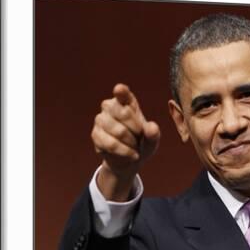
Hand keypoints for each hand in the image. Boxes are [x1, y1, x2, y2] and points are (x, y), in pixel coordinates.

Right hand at [91, 84, 159, 200]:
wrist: (128, 159)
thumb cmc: (142, 143)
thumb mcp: (151, 139)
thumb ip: (153, 133)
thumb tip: (152, 128)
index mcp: (126, 100)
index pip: (122, 92)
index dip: (121, 91)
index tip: (120, 90)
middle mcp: (110, 106)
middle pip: (124, 114)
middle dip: (136, 130)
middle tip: (140, 138)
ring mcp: (100, 119)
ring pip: (118, 131)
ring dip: (131, 144)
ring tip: (135, 148)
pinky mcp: (95, 134)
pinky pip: (110, 144)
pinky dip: (124, 152)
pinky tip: (129, 155)